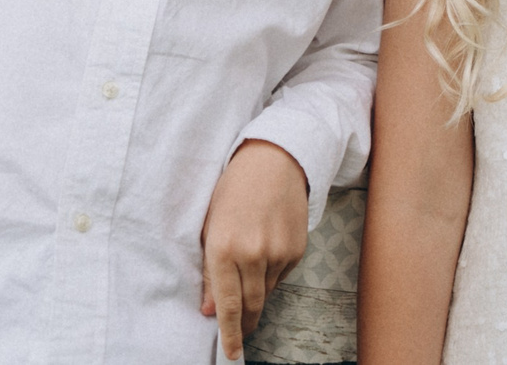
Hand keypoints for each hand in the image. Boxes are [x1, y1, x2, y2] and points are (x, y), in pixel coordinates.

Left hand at [199, 139, 307, 360]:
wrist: (277, 160)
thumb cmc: (234, 190)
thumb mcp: (210, 227)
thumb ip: (209, 271)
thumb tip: (208, 309)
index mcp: (224, 249)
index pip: (227, 305)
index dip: (229, 334)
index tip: (231, 353)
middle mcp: (254, 255)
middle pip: (251, 306)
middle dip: (245, 323)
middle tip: (240, 335)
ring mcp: (279, 252)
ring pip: (267, 291)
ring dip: (256, 294)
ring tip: (249, 273)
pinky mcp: (297, 249)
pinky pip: (281, 275)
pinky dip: (271, 274)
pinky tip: (265, 253)